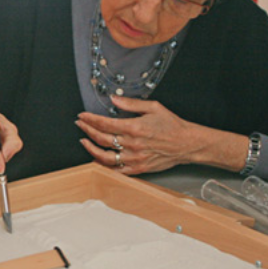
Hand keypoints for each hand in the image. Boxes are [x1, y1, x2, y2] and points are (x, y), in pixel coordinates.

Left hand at [75, 96, 199, 174]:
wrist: (187, 144)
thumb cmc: (171, 125)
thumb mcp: (153, 107)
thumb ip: (131, 103)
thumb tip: (114, 98)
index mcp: (134, 127)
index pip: (105, 123)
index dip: (90, 119)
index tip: (82, 116)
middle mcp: (132, 144)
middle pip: (101, 139)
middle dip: (87, 130)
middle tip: (80, 125)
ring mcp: (134, 158)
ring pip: (105, 157)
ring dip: (91, 149)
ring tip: (84, 142)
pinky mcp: (138, 169)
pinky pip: (117, 170)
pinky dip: (104, 166)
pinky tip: (97, 160)